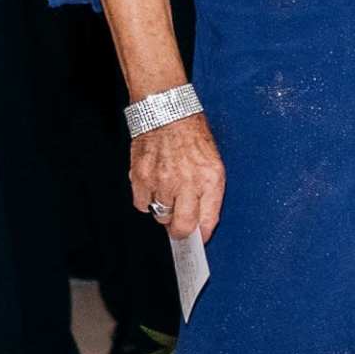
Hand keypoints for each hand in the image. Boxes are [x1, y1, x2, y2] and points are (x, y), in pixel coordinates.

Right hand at [129, 110, 225, 245]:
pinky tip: (153, 186)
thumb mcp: (213, 163)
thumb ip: (209, 194)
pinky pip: (142, 204)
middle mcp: (187, 183)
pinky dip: (146, 200)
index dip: (202, 236)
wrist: (168, 112)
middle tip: (179, 226)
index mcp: (210, 179)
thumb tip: (201, 222)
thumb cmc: (193, 136)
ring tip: (167, 191)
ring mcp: (162, 181)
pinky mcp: (141, 177)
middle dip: (181, 231)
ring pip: (160, 216)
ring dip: (164, 210)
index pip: (208, 221)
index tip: (199, 241)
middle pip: (181, 227)